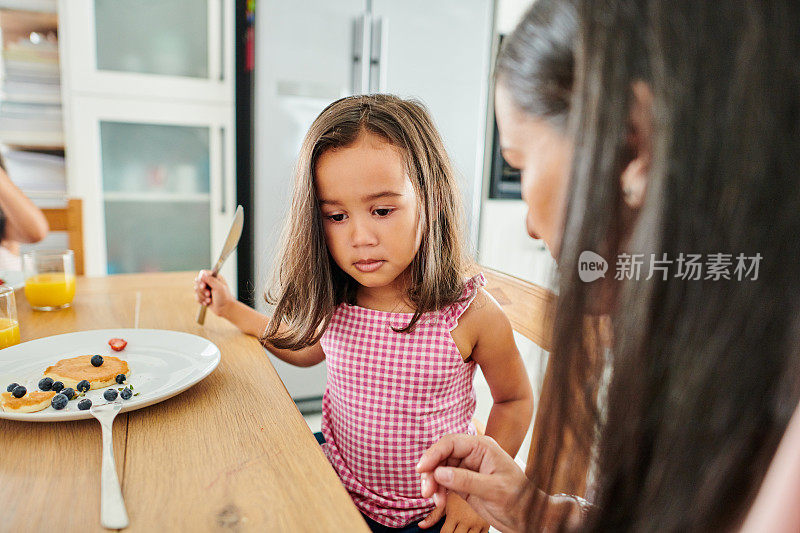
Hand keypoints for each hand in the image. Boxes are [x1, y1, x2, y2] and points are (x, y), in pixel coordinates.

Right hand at [194, 270, 234, 317]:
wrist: (225, 309)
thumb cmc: (225, 298)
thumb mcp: (219, 287)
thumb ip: (210, 280)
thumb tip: (203, 274)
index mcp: (214, 277)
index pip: (202, 274)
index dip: (201, 280)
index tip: (203, 286)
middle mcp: (209, 282)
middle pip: (197, 282)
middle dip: (202, 290)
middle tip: (209, 294)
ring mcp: (206, 289)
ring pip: (196, 290)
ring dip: (202, 296)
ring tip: (209, 300)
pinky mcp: (203, 296)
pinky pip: (197, 297)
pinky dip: (201, 301)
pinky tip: (207, 303)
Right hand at [417, 434, 533, 532]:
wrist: (527, 518)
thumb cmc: (518, 499)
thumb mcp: (494, 489)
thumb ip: (466, 480)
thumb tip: (440, 473)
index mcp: (482, 447)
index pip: (451, 443)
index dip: (433, 454)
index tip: (421, 469)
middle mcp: (473, 454)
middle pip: (442, 456)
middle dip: (431, 472)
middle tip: (426, 492)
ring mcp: (467, 468)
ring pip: (440, 469)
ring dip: (433, 484)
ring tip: (436, 501)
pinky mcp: (464, 483)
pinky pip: (444, 482)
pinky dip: (438, 491)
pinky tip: (439, 502)